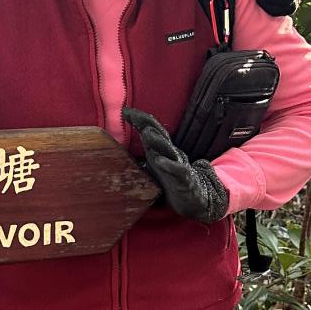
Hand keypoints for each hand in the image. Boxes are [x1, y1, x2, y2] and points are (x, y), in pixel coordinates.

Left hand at [123, 107, 229, 221]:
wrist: (194, 198)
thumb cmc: (170, 181)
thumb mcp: (152, 166)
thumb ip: (138, 155)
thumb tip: (116, 151)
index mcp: (160, 150)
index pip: (150, 129)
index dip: (138, 119)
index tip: (124, 111)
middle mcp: (169, 153)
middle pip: (159, 134)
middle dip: (146, 123)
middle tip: (132, 114)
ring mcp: (178, 165)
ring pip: (168, 150)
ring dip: (158, 141)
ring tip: (146, 133)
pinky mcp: (185, 179)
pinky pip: (178, 170)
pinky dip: (169, 165)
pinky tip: (159, 161)